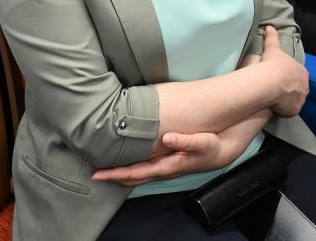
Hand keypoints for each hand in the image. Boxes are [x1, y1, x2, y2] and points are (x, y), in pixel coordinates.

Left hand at [92, 131, 227, 186]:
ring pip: (136, 174)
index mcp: (167, 166)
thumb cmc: (211, 147)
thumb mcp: (202, 143)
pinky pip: (143, 167)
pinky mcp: (165, 161)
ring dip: (119, 172)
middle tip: (92, 170)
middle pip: (132, 177)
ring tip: (102, 166)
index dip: (117, 173)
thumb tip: (168, 138)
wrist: (222, 151)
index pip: (136, 173)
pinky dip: (130, 167)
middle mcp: (162, 169)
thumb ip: (186, 141)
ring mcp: (163, 167)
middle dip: (112, 175)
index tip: (99, 172)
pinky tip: (123, 161)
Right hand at [258, 25, 307, 116]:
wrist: (271, 81)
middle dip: (289, 89)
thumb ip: (272, 37)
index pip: (297, 75)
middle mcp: (305, 86)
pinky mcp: (294, 110)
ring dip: (287, 100)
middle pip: (298, 88)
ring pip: (294, 100)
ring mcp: (301, 99)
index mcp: (302, 72)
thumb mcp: (273, 48)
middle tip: (276, 89)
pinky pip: (290, 110)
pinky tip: (275, 107)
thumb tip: (269, 26)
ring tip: (274, 98)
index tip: (279, 77)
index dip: (288, 76)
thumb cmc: (274, 64)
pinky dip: (284, 109)